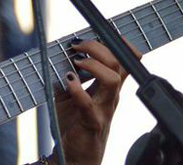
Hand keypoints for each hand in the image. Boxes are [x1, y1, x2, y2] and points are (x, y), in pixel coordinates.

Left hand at [53, 37, 140, 164]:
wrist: (74, 157)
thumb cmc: (73, 122)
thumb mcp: (70, 93)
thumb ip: (69, 74)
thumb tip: (59, 50)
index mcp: (107, 88)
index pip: (122, 61)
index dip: (118, 43)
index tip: (101, 31)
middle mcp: (109, 97)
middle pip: (118, 64)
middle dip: (98, 47)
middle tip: (77, 46)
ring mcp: (103, 110)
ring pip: (111, 81)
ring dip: (93, 65)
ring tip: (75, 62)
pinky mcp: (92, 123)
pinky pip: (88, 105)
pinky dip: (77, 90)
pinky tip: (68, 80)